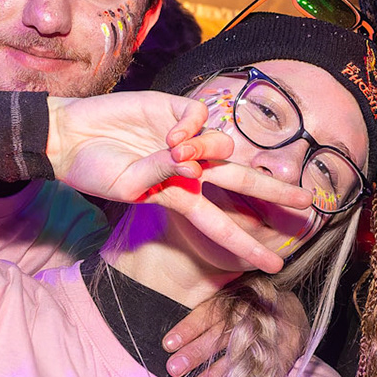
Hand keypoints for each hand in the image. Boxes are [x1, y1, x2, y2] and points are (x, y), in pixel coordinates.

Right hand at [45, 91, 312, 272]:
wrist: (70, 136)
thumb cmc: (92, 169)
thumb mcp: (125, 186)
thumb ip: (159, 176)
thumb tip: (189, 161)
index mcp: (180, 197)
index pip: (222, 224)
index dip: (248, 245)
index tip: (277, 266)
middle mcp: (190, 170)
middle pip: (242, 181)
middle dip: (274, 191)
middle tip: (307, 201)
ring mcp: (186, 140)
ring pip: (221, 147)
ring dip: (206, 150)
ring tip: (174, 149)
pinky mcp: (176, 110)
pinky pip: (202, 118)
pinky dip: (194, 127)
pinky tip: (172, 134)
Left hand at [161, 289, 310, 376]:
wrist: (291, 312)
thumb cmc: (250, 307)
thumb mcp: (230, 301)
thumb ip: (207, 318)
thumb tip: (171, 343)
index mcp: (235, 300)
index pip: (208, 314)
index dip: (188, 329)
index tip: (167, 344)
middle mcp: (250, 315)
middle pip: (219, 336)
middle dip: (196, 353)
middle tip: (174, 369)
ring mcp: (269, 335)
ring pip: (239, 356)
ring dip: (216, 374)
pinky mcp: (283, 353)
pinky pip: (263, 370)